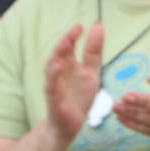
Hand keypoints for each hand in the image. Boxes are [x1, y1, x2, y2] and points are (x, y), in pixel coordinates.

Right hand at [43, 23, 104, 142]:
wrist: (70, 125)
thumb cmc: (79, 96)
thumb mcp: (91, 72)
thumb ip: (93, 51)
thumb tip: (98, 26)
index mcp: (68, 64)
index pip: (69, 46)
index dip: (73, 35)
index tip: (81, 26)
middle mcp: (59, 71)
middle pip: (58, 53)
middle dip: (65, 41)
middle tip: (75, 30)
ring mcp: (55, 84)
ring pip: (51, 67)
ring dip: (57, 55)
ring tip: (66, 43)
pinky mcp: (53, 99)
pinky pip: (51, 86)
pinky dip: (54, 76)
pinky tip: (59, 66)